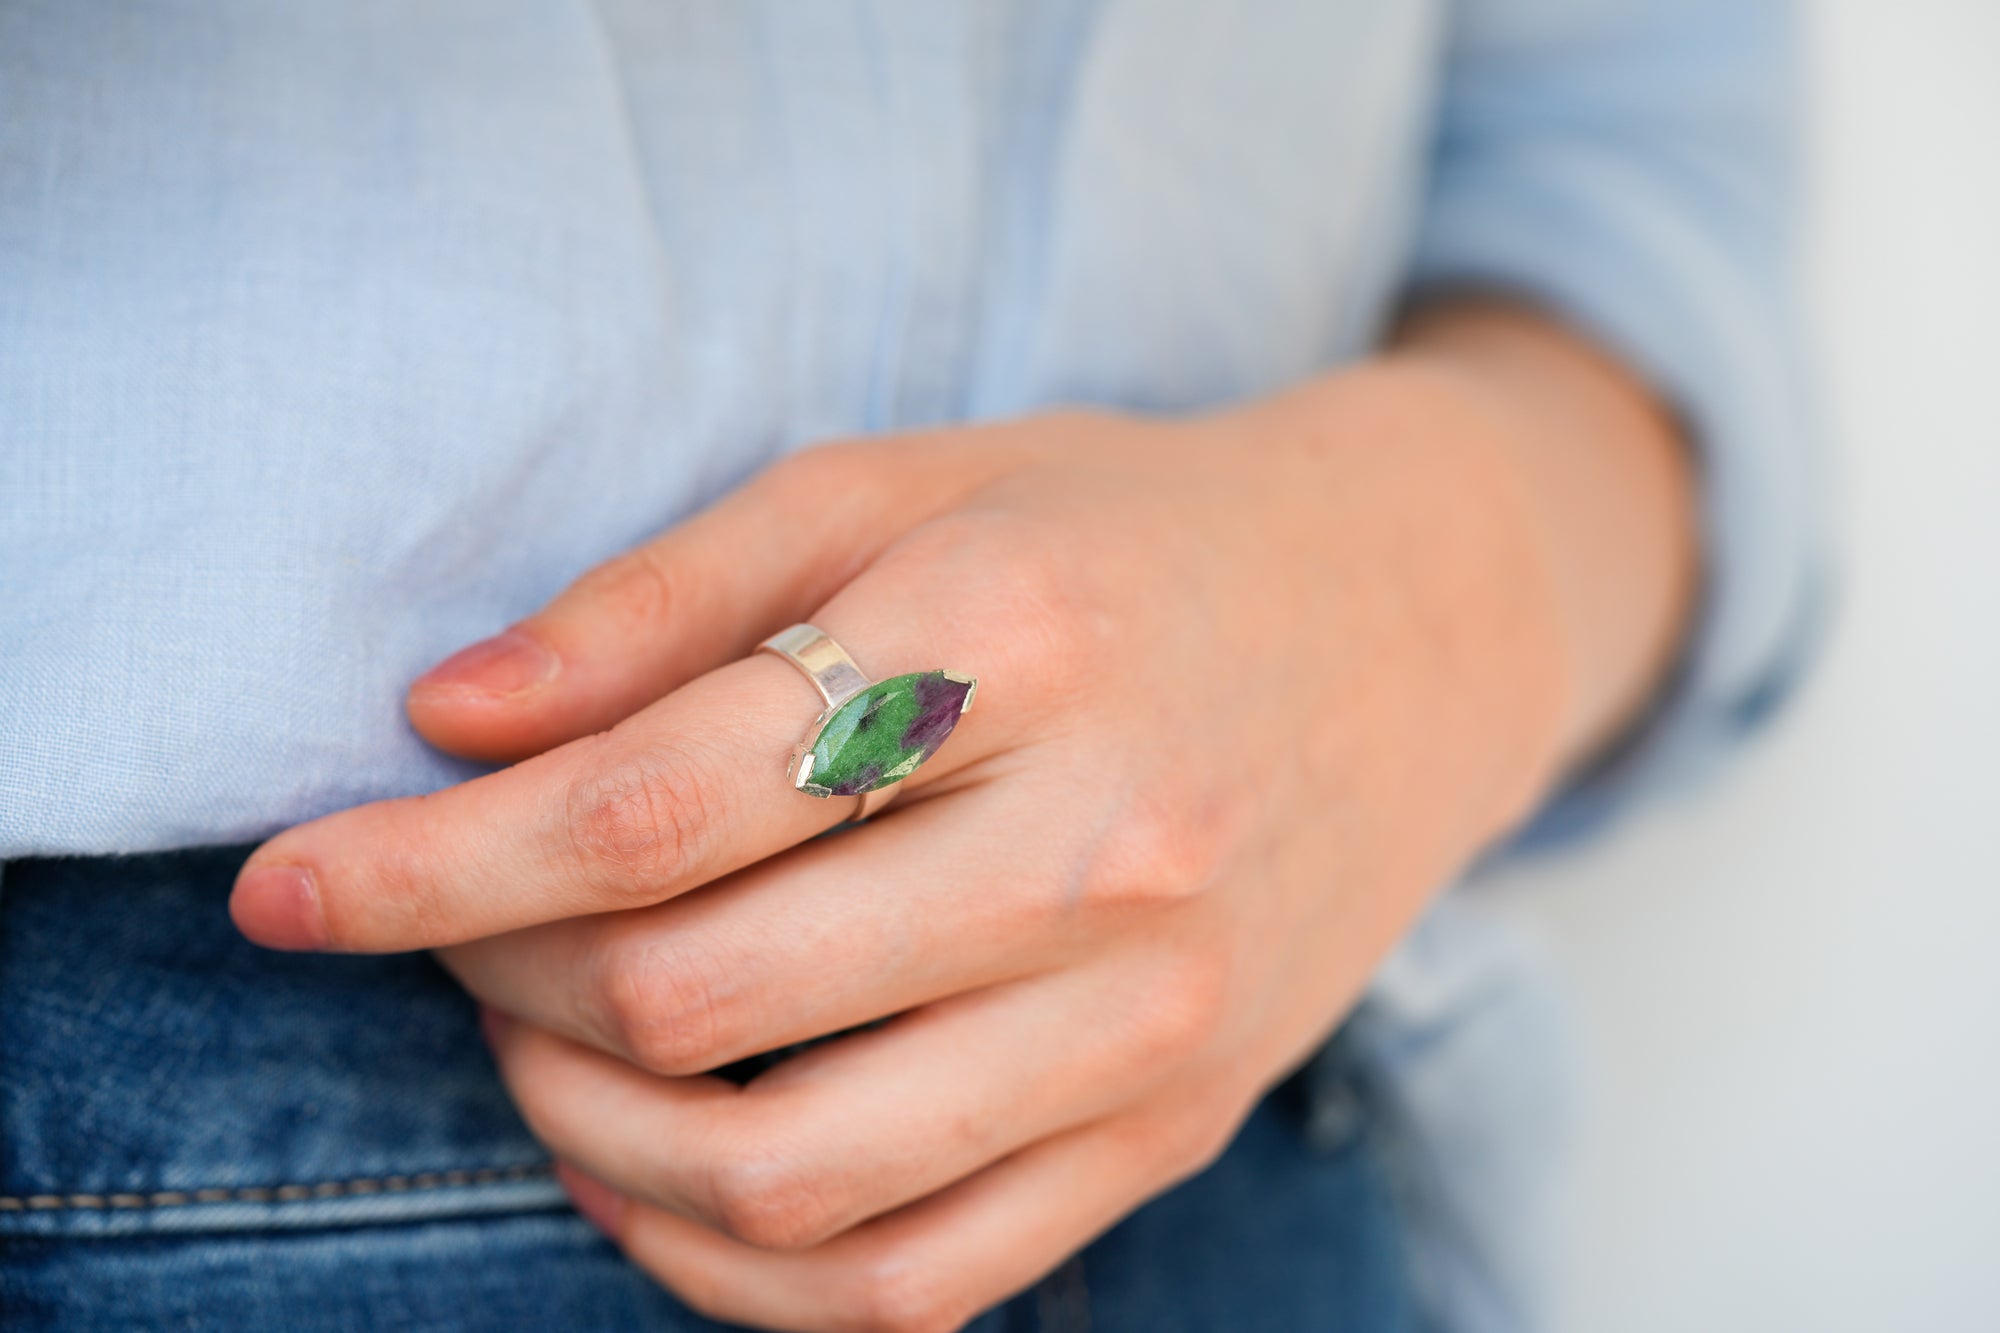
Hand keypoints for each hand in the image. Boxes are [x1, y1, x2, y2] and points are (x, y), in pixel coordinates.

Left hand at [233, 304, 1690, 1331]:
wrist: (1408, 627)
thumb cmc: (1126, 534)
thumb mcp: (903, 484)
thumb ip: (668, 596)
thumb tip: (449, 724)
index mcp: (1019, 639)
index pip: (650, 805)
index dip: (424, 863)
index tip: (287, 883)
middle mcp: (1108, 848)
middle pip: (699, 998)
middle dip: (499, 980)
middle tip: (455, 921)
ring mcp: (1158, 1016)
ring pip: (793, 1182)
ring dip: (595, 1138)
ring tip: (544, 1045)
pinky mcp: (1179, 1125)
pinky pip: (918, 1283)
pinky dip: (741, 1271)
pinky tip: (666, 1179)